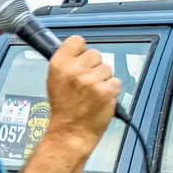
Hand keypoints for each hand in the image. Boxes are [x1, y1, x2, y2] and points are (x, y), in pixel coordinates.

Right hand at [43, 34, 119, 152]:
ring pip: (107, 68)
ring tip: (93, 93)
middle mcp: (75, 69)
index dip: (82, 50)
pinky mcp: (106, 91)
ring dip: (104, 79)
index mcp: (59, 64)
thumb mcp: (55, 80)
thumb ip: (68, 64)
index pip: (77, 41)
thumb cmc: (64, 108)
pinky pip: (116, 82)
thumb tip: (82, 52)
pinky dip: (112, 91)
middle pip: (95, 54)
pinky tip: (102, 99)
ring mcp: (92, 80)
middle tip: (87, 82)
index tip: (82, 60)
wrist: (71, 132)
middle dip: (95, 66)